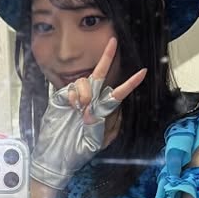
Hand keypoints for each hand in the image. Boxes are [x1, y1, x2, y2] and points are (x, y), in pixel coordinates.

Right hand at [29, 37, 147, 187]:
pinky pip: (71, 88)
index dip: (130, 83)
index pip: (118, 94)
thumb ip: (100, 125)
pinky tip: (71, 107)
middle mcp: (91, 101)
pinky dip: (73, 96)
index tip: (143, 73)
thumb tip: (97, 109)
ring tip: (80, 109)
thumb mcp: (95, 143)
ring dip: (85, 94)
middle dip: (107, 57)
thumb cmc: (76, 152)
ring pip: (86, 82)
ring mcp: (77, 97)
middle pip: (101, 74)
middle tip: (113, 41)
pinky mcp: (62, 97)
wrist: (54, 156)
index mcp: (103, 112)